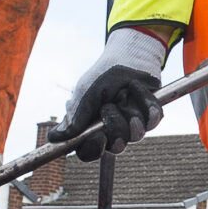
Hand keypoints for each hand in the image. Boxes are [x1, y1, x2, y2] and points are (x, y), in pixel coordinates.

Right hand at [52, 29, 168, 160]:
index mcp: (91, 128)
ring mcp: (132, 125)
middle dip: (115, 126)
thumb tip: (54, 138)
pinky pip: (153, 119)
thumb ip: (75, 118)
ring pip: (136, 135)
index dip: (94, 148)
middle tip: (110, 107)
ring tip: (124, 95)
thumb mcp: (86, 94)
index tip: (98, 136)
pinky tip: (136, 87)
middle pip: (116, 147)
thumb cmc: (102, 76)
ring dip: (130, 113)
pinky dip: (145, 101)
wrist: (126, 56)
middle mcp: (111, 130)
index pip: (89, 152)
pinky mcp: (150, 116)